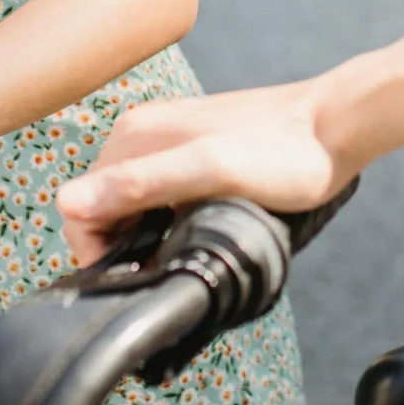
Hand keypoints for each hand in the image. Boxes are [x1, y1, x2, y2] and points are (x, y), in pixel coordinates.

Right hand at [56, 80, 346, 261]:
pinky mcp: (195, 151)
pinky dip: (164, 219)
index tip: (132, 276)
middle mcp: (144, 132)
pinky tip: (193, 232)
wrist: (334, 128)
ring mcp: (170, 140)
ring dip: (143, 233)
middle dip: (119, 244)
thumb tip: (69, 203)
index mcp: (135, 134)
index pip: (79, 204)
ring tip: (180, 253)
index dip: (96, 250)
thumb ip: (140, 185)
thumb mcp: (209, 172)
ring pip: (132, 201)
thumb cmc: (283, 153)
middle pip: (103, 204)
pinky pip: (160, 194)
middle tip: (161, 269)